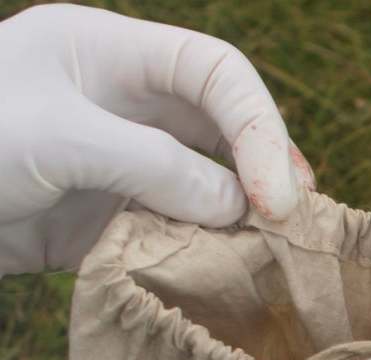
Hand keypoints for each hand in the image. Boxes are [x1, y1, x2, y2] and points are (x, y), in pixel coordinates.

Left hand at [0, 4, 311, 275]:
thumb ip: (154, 167)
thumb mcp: (58, 141)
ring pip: (207, 187)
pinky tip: (218, 277)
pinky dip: (200, 257)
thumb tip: (238, 208)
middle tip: (295, 227)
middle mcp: (122, 104)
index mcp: (109, 54)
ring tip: (269, 258)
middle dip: (266, 173)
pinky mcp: (102, 221)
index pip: (217, 74)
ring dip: (239, 222)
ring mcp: (115, 164)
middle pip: (224, 130)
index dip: (260, 129)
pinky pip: (172, 235)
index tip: (275, 197)